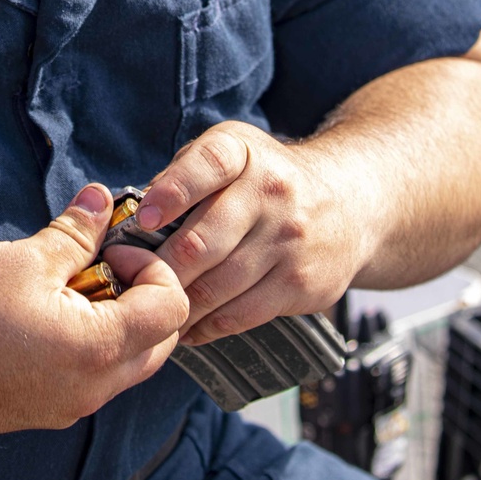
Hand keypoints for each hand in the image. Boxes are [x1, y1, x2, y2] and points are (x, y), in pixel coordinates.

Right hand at [0, 184, 188, 434]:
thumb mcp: (24, 258)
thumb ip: (75, 232)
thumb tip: (101, 201)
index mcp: (99, 349)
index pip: (171, 309)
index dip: (152, 269)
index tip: (109, 250)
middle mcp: (92, 389)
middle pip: (158, 342)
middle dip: (141, 296)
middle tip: (95, 265)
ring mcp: (67, 408)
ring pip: (124, 363)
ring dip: (113, 321)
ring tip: (64, 288)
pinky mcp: (42, 413)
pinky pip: (89, 379)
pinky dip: (86, 345)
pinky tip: (41, 316)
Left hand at [133, 123, 367, 343]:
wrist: (350, 202)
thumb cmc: (266, 178)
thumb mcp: (231, 152)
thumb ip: (183, 174)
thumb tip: (132, 215)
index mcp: (244, 153)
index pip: (206, 164)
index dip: (169, 194)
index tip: (142, 221)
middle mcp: (272, 193)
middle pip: (201, 242)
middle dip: (157, 269)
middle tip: (130, 283)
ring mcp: (290, 242)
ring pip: (216, 286)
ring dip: (176, 304)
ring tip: (150, 311)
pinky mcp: (302, 284)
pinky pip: (241, 315)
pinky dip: (206, 326)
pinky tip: (185, 327)